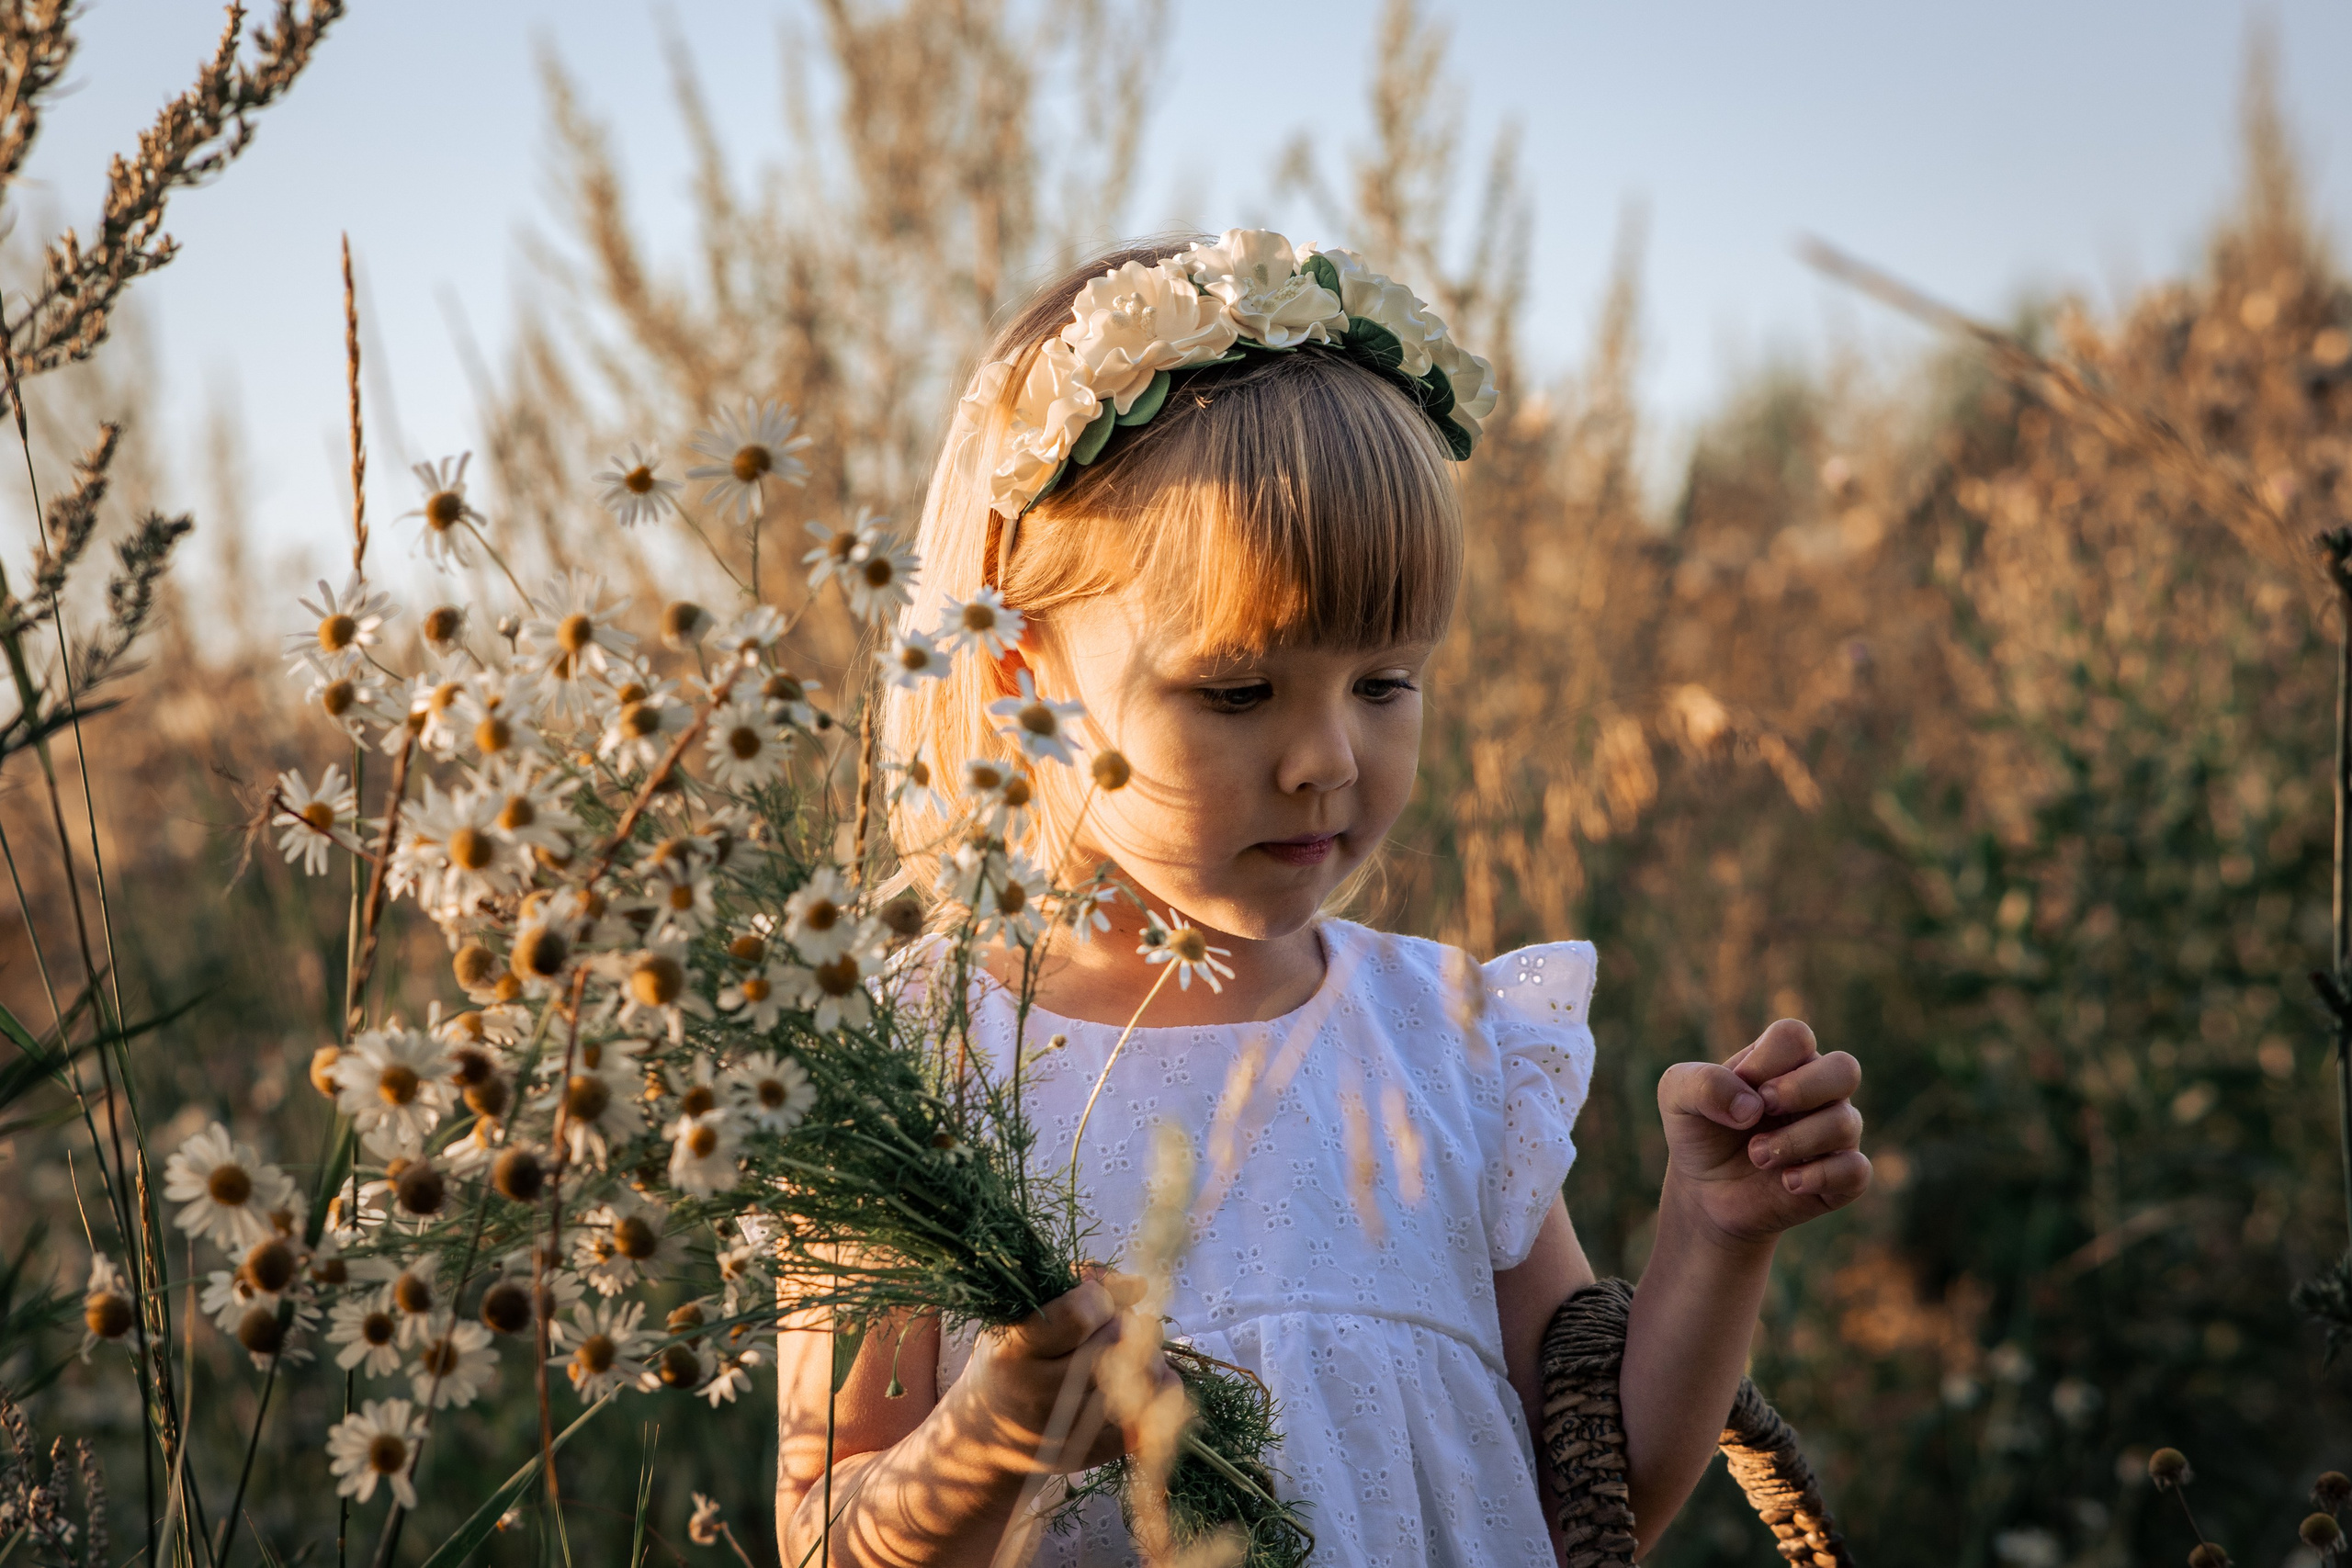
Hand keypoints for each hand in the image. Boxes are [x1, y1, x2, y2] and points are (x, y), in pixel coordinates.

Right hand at [951, 1268, 1178, 1475]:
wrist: (986, 1437)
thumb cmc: (1010, 1361)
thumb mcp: (1021, 1315)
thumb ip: (1075, 1284)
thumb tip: (1138, 1285)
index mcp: (1013, 1352)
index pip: (1079, 1314)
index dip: (1099, 1296)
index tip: (1094, 1297)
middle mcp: (1037, 1395)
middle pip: (1114, 1343)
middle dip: (1125, 1321)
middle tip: (1115, 1320)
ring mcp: (1065, 1431)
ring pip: (1137, 1378)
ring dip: (1146, 1352)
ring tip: (1128, 1346)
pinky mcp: (1090, 1454)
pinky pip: (1147, 1416)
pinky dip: (1157, 1389)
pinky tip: (1142, 1375)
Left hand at [1656, 1019, 1869, 1246]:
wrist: (1705, 1192)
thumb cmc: (1700, 1132)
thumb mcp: (1677, 1097)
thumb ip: (1703, 1084)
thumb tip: (1752, 1106)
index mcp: (1783, 1061)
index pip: (1796, 1037)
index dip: (1767, 1060)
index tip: (1741, 1084)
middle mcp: (1818, 1091)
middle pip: (1845, 1068)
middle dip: (1802, 1089)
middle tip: (1763, 1108)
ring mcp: (1834, 1133)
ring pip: (1845, 1123)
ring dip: (1793, 1141)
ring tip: (1755, 1155)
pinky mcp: (1842, 1177)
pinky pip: (1857, 1170)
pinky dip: (1820, 1175)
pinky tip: (1787, 1182)